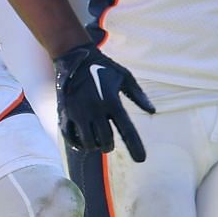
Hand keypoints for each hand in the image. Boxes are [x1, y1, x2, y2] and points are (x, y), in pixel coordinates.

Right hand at [54, 44, 154, 160]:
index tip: (141, 159)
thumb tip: (152, 111)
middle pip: (105, 141)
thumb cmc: (103, 67)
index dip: (135, 146)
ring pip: (88, 143)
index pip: (127, 129)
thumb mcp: (124, 76)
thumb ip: (138, 95)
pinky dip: (78, 144)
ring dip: (94, 145)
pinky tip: (82, 140)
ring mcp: (78, 113)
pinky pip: (70, 138)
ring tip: (96, 140)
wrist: (74, 57)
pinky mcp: (65, 113)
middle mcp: (95, 109)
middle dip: (109, 146)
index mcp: (112, 101)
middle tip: (109, 142)